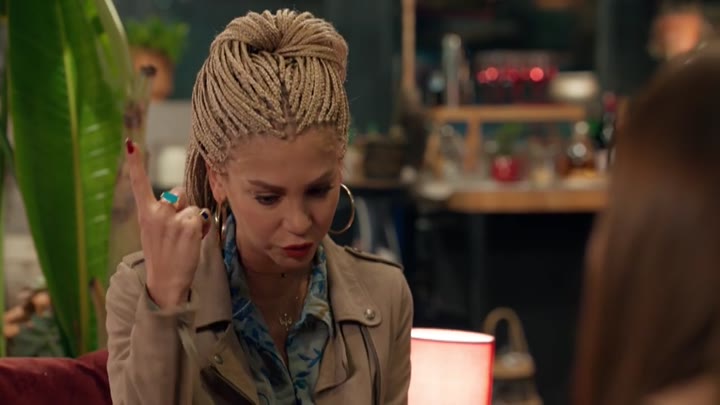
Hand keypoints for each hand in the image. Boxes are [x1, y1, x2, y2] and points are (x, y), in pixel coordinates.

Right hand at [125, 139, 210, 308]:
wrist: (165, 281)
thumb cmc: (162, 255)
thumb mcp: (154, 231)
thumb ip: (163, 212)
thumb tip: (179, 198)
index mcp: (144, 213)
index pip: (138, 184)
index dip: (135, 163)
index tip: (130, 144)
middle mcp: (157, 213)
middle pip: (179, 192)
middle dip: (183, 206)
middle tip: (176, 232)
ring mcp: (173, 219)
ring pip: (192, 206)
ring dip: (192, 219)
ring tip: (183, 239)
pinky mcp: (189, 225)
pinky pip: (201, 217)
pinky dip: (201, 229)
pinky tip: (191, 242)